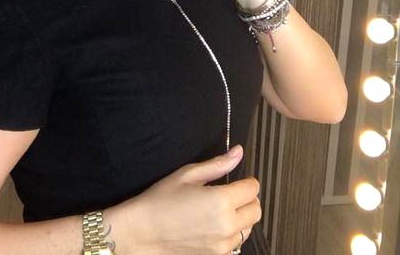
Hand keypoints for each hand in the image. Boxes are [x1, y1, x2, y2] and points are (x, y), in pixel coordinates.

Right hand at [112, 146, 260, 253]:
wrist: (143, 232)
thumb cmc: (161, 201)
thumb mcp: (187, 175)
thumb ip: (217, 165)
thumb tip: (238, 153)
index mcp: (220, 201)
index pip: (252, 189)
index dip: (247, 181)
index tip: (237, 180)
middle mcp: (226, 225)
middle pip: (256, 210)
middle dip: (247, 199)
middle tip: (231, 193)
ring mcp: (222, 245)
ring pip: (248, 228)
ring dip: (241, 217)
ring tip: (220, 209)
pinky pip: (235, 243)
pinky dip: (231, 233)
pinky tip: (213, 224)